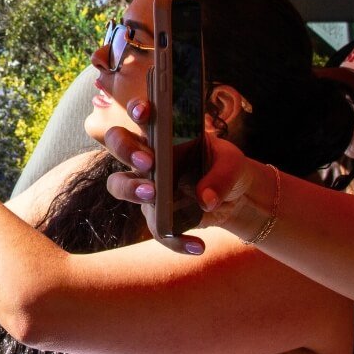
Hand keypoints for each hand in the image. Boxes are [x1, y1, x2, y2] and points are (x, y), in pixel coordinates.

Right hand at [103, 121, 264, 253]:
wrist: (235, 197)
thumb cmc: (225, 167)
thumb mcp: (232, 163)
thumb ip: (220, 175)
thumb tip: (205, 199)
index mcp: (164, 133)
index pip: (141, 114)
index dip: (137, 109)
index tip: (145, 111)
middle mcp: (147, 155)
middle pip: (118, 144)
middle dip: (126, 150)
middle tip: (147, 161)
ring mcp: (146, 185)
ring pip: (118, 184)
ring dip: (130, 188)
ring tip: (152, 195)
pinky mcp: (155, 213)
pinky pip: (154, 227)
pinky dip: (174, 240)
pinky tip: (196, 245)